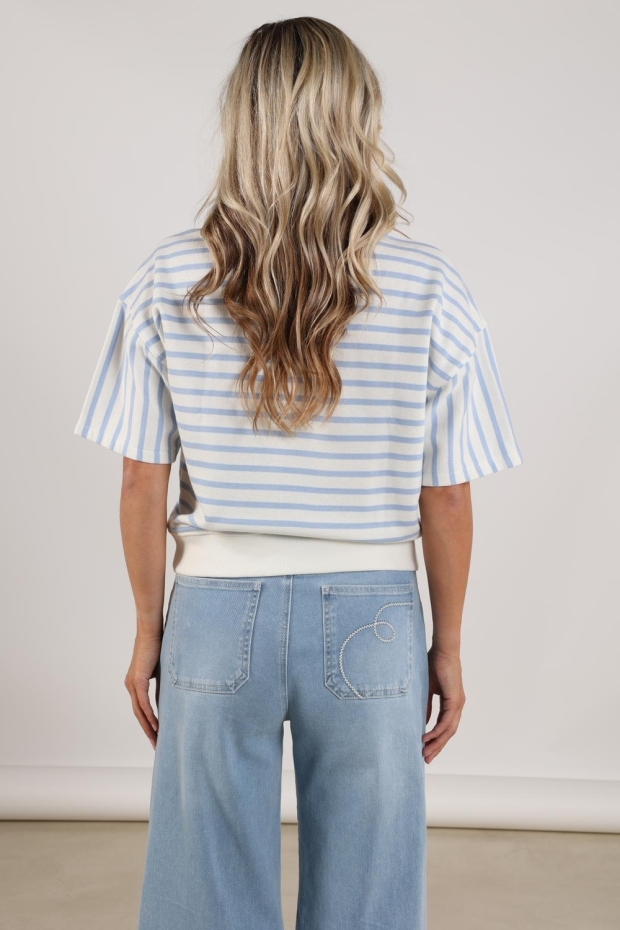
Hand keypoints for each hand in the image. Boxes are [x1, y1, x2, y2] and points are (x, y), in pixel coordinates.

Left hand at [124, 632, 161, 749]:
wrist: (152, 631)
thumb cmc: (158, 646)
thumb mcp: (161, 670)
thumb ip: (162, 683)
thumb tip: (170, 696)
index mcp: (135, 683)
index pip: (141, 709)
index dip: (148, 723)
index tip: (157, 735)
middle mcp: (131, 686)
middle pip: (138, 715)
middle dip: (148, 731)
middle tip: (157, 745)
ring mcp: (133, 684)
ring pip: (140, 712)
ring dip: (148, 728)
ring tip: (158, 741)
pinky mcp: (138, 681)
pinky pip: (143, 704)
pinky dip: (149, 716)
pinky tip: (157, 727)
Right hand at [423, 647, 465, 763]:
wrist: (442, 650)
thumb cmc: (434, 665)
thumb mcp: (428, 690)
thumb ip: (426, 706)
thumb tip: (423, 722)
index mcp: (451, 703)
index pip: (444, 727)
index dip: (436, 739)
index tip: (425, 749)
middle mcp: (457, 706)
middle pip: (448, 733)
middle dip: (437, 747)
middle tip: (426, 759)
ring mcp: (457, 704)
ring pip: (448, 730)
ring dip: (437, 743)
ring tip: (425, 753)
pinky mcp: (455, 700)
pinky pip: (446, 721)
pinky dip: (436, 731)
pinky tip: (427, 738)